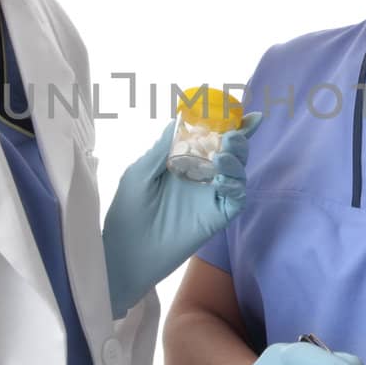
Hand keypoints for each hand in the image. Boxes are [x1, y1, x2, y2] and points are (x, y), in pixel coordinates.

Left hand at [102, 113, 260, 317]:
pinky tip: (220, 177)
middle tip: (233, 134)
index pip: (210, 138)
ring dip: (236, 158)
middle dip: (237, 138)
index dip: (227, 124)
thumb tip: (180, 120)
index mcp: (184, 162)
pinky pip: (236, 196)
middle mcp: (202, 176)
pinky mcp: (217, 216)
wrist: (125, 253)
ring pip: (237, 171)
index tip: (240, 111)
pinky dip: (234, 183)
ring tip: (223, 154)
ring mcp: (210, 196)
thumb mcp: (140, 173)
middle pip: (231, 152)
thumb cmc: (127, 212)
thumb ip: (163, 148)